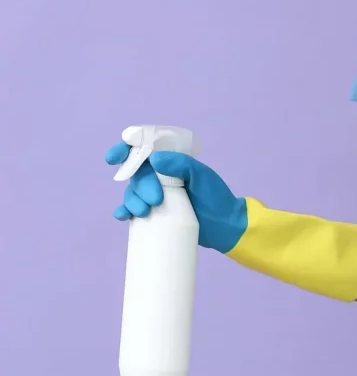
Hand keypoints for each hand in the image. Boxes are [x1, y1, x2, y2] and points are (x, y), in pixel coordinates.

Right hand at [107, 141, 247, 252]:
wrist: (223, 226)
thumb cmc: (215, 196)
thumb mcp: (202, 176)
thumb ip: (181, 164)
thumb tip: (154, 158)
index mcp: (170, 162)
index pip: (143, 149)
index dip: (125, 149)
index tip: (114, 158)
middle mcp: (159, 176)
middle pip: (136, 174)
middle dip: (141, 186)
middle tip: (157, 200)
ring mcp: (154, 195)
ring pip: (131, 192)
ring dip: (132, 200)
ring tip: (146, 211)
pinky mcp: (152, 213)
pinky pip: (130, 210)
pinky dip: (123, 211)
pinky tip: (124, 216)